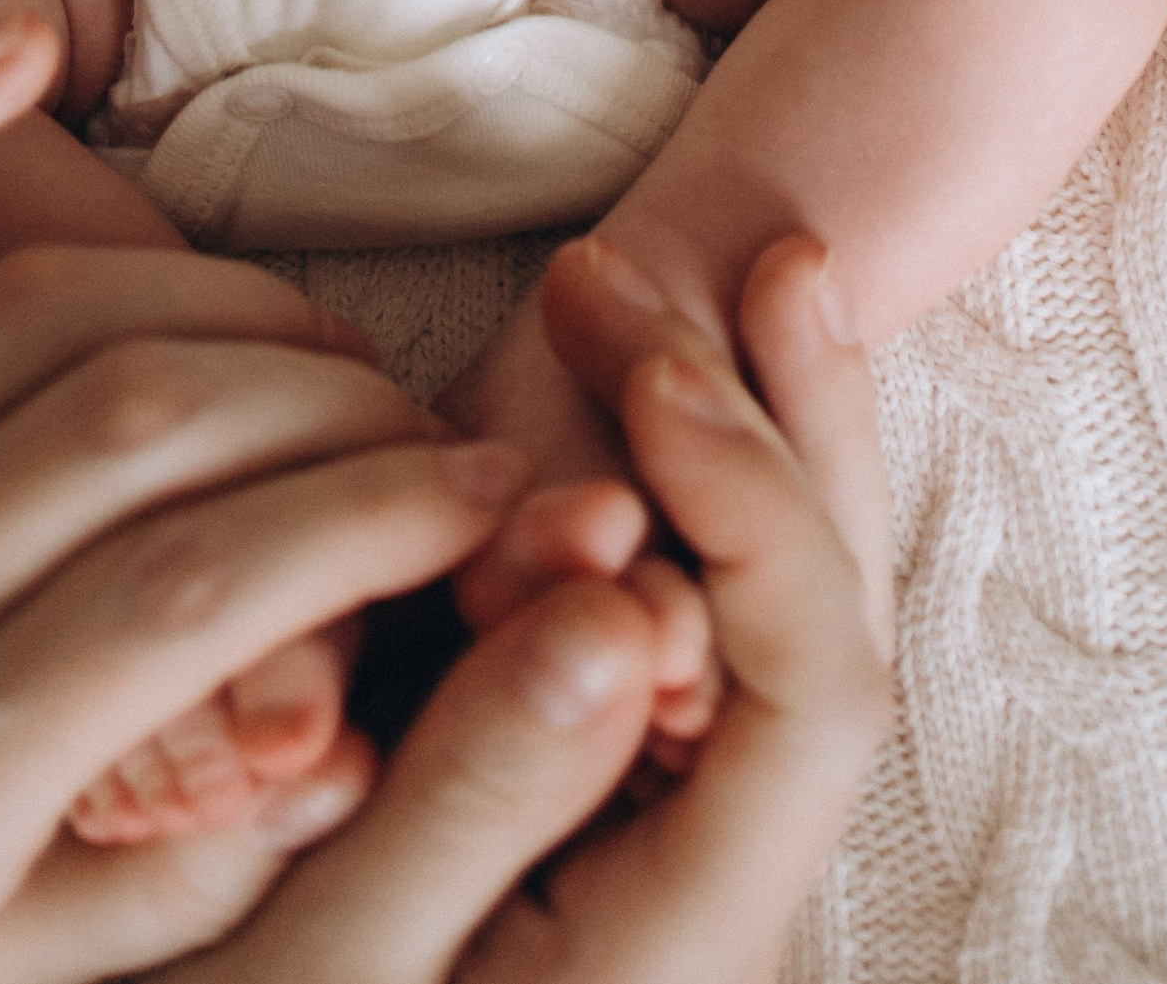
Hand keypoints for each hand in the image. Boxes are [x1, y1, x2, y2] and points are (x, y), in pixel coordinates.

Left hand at [0, 23, 529, 983]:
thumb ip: (184, 886)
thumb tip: (363, 750)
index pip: (205, 600)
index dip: (381, 522)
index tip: (494, 497)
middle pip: (144, 431)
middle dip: (332, 406)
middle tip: (434, 422)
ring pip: (36, 318)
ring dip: (217, 303)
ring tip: (324, 348)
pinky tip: (13, 44)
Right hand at [188, 231, 893, 983]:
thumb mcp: (336, 972)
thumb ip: (477, 790)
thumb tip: (610, 592)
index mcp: (687, 931)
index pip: (814, 689)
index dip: (761, 509)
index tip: (660, 376)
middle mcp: (714, 875)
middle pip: (830, 617)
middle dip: (785, 422)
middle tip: (749, 254)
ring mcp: (661, 824)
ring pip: (769, 598)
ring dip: (746, 424)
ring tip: (714, 268)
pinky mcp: (591, 780)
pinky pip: (678, 606)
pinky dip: (668, 475)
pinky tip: (627, 370)